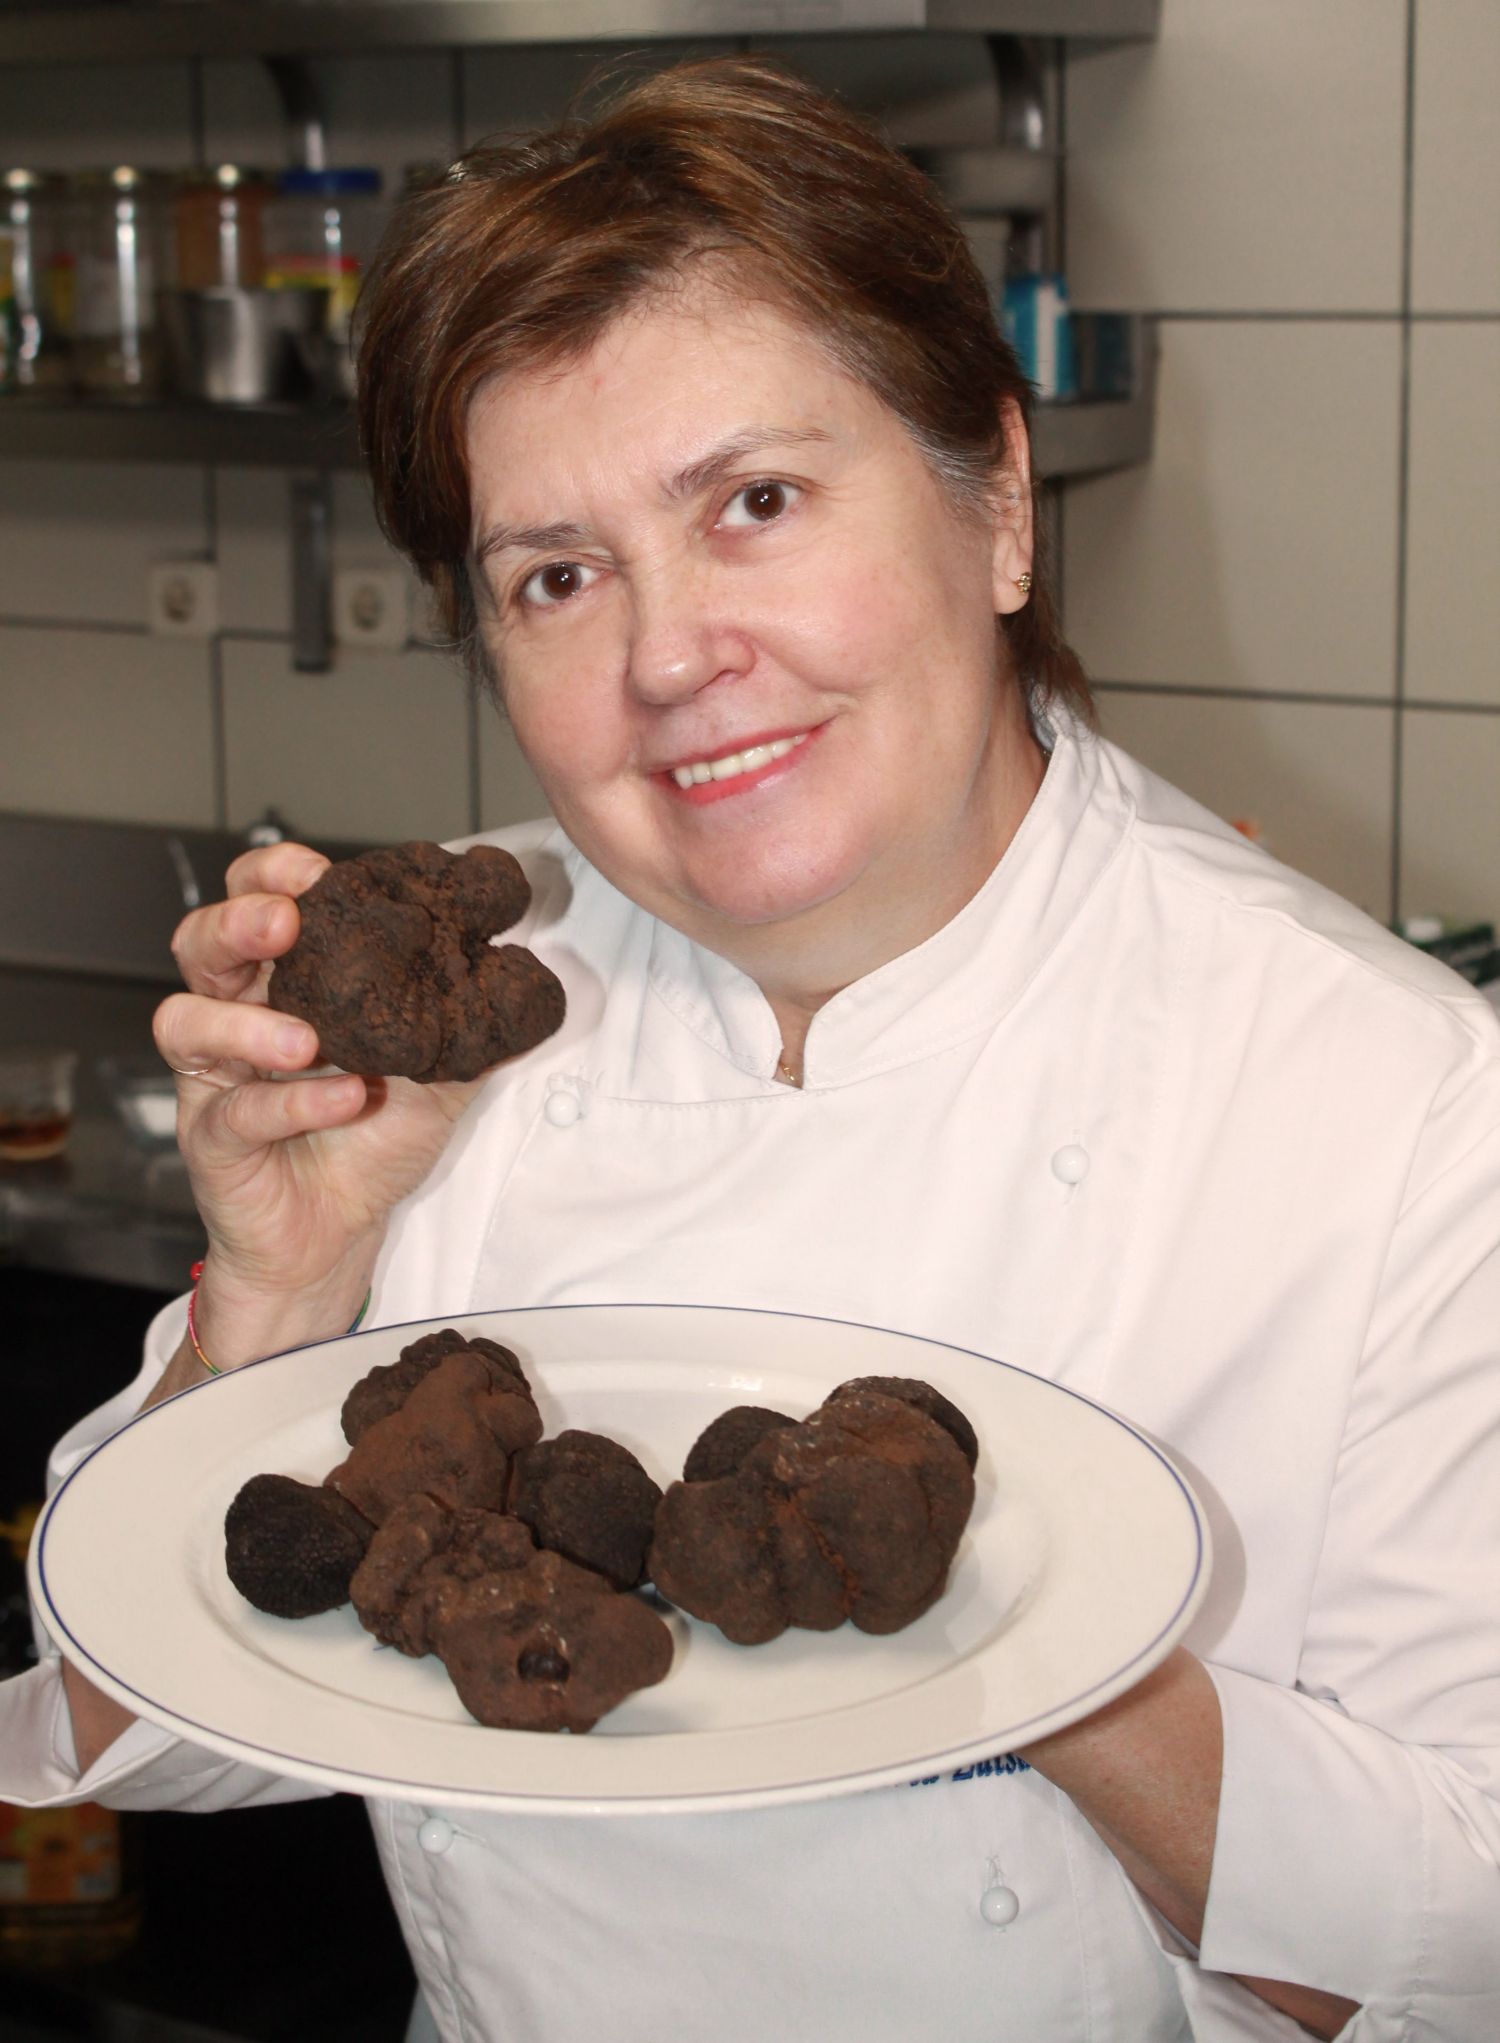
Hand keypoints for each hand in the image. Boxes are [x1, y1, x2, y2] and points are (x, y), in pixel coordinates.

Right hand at [154, 841, 485, 1364]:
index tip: (313, 870)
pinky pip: (236, 1112)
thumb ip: (461, 1023)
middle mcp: (236, 1019)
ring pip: (186, 1023)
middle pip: (200, 946)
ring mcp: (218, 1081)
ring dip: (247, 1020)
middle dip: (237, 921)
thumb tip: (521, 975)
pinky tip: (341, 1098)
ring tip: (307, 1039)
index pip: (254, 903)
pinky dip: (291, 1102)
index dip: (269, 875)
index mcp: (285, 984)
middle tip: (285, 921)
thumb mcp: (436, 1074)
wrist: (340, 1237)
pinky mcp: (215, 1143)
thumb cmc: (370, 1142)